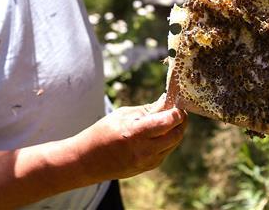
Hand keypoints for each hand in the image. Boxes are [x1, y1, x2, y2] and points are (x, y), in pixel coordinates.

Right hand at [68, 94, 187, 182]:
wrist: (87, 161)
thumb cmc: (102, 132)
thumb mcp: (122, 115)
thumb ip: (147, 110)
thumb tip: (166, 101)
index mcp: (136, 133)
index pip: (168, 122)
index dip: (177, 111)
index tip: (178, 102)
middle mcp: (145, 150)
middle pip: (176, 134)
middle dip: (181, 121)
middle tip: (177, 109)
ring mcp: (147, 162)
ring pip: (174, 144)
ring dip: (175, 130)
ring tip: (167, 119)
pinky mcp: (148, 167)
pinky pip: (165, 152)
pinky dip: (167, 140)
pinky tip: (159, 132)